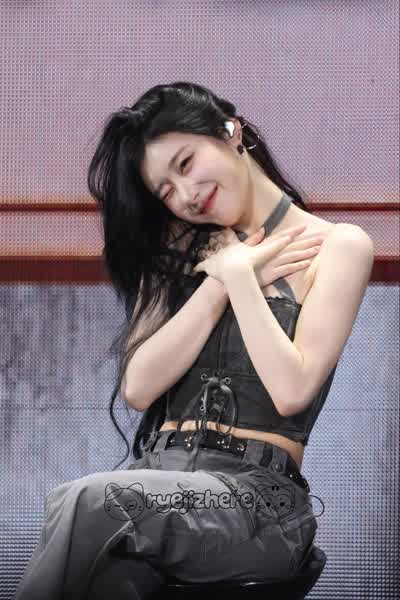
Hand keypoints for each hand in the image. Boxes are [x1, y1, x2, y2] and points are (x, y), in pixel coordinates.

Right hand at [193, 224, 321, 285]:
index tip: (305, 226)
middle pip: (292, 245)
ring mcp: (271, 262)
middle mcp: (269, 252)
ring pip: (292, 255)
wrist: (229, 276)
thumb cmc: (234, 264)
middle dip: (307, 240)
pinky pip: (287, 269)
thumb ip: (253, 240)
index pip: (282, 236)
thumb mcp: (242, 248)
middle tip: (322, 237)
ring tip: (319, 249)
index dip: (294, 232)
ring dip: (306, 252)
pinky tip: (308, 263)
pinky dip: (297, 266)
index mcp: (264, 246)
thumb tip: (261, 231)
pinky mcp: (271, 273)